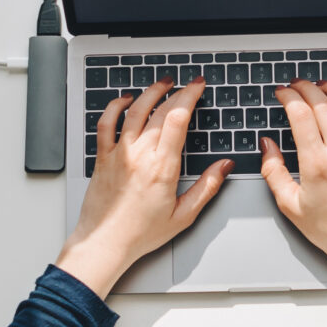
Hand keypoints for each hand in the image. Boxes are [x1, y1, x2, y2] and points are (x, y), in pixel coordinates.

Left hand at [56, 80, 229, 295]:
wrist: (105, 243)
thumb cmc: (140, 233)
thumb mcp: (183, 215)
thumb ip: (207, 187)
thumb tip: (224, 167)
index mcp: (162, 168)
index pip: (178, 118)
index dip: (190, 96)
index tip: (198, 87)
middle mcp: (139, 155)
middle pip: (160, 110)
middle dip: (177, 91)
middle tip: (187, 84)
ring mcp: (119, 154)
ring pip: (134, 110)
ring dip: (150, 92)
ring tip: (162, 84)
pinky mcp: (102, 157)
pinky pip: (106, 123)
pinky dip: (115, 106)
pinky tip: (125, 100)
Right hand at [260, 80, 326, 274]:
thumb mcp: (289, 205)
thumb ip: (274, 171)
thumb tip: (267, 145)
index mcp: (316, 165)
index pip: (301, 116)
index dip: (289, 97)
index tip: (281, 92)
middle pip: (323, 105)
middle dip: (306, 88)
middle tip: (296, 84)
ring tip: (322, 85)